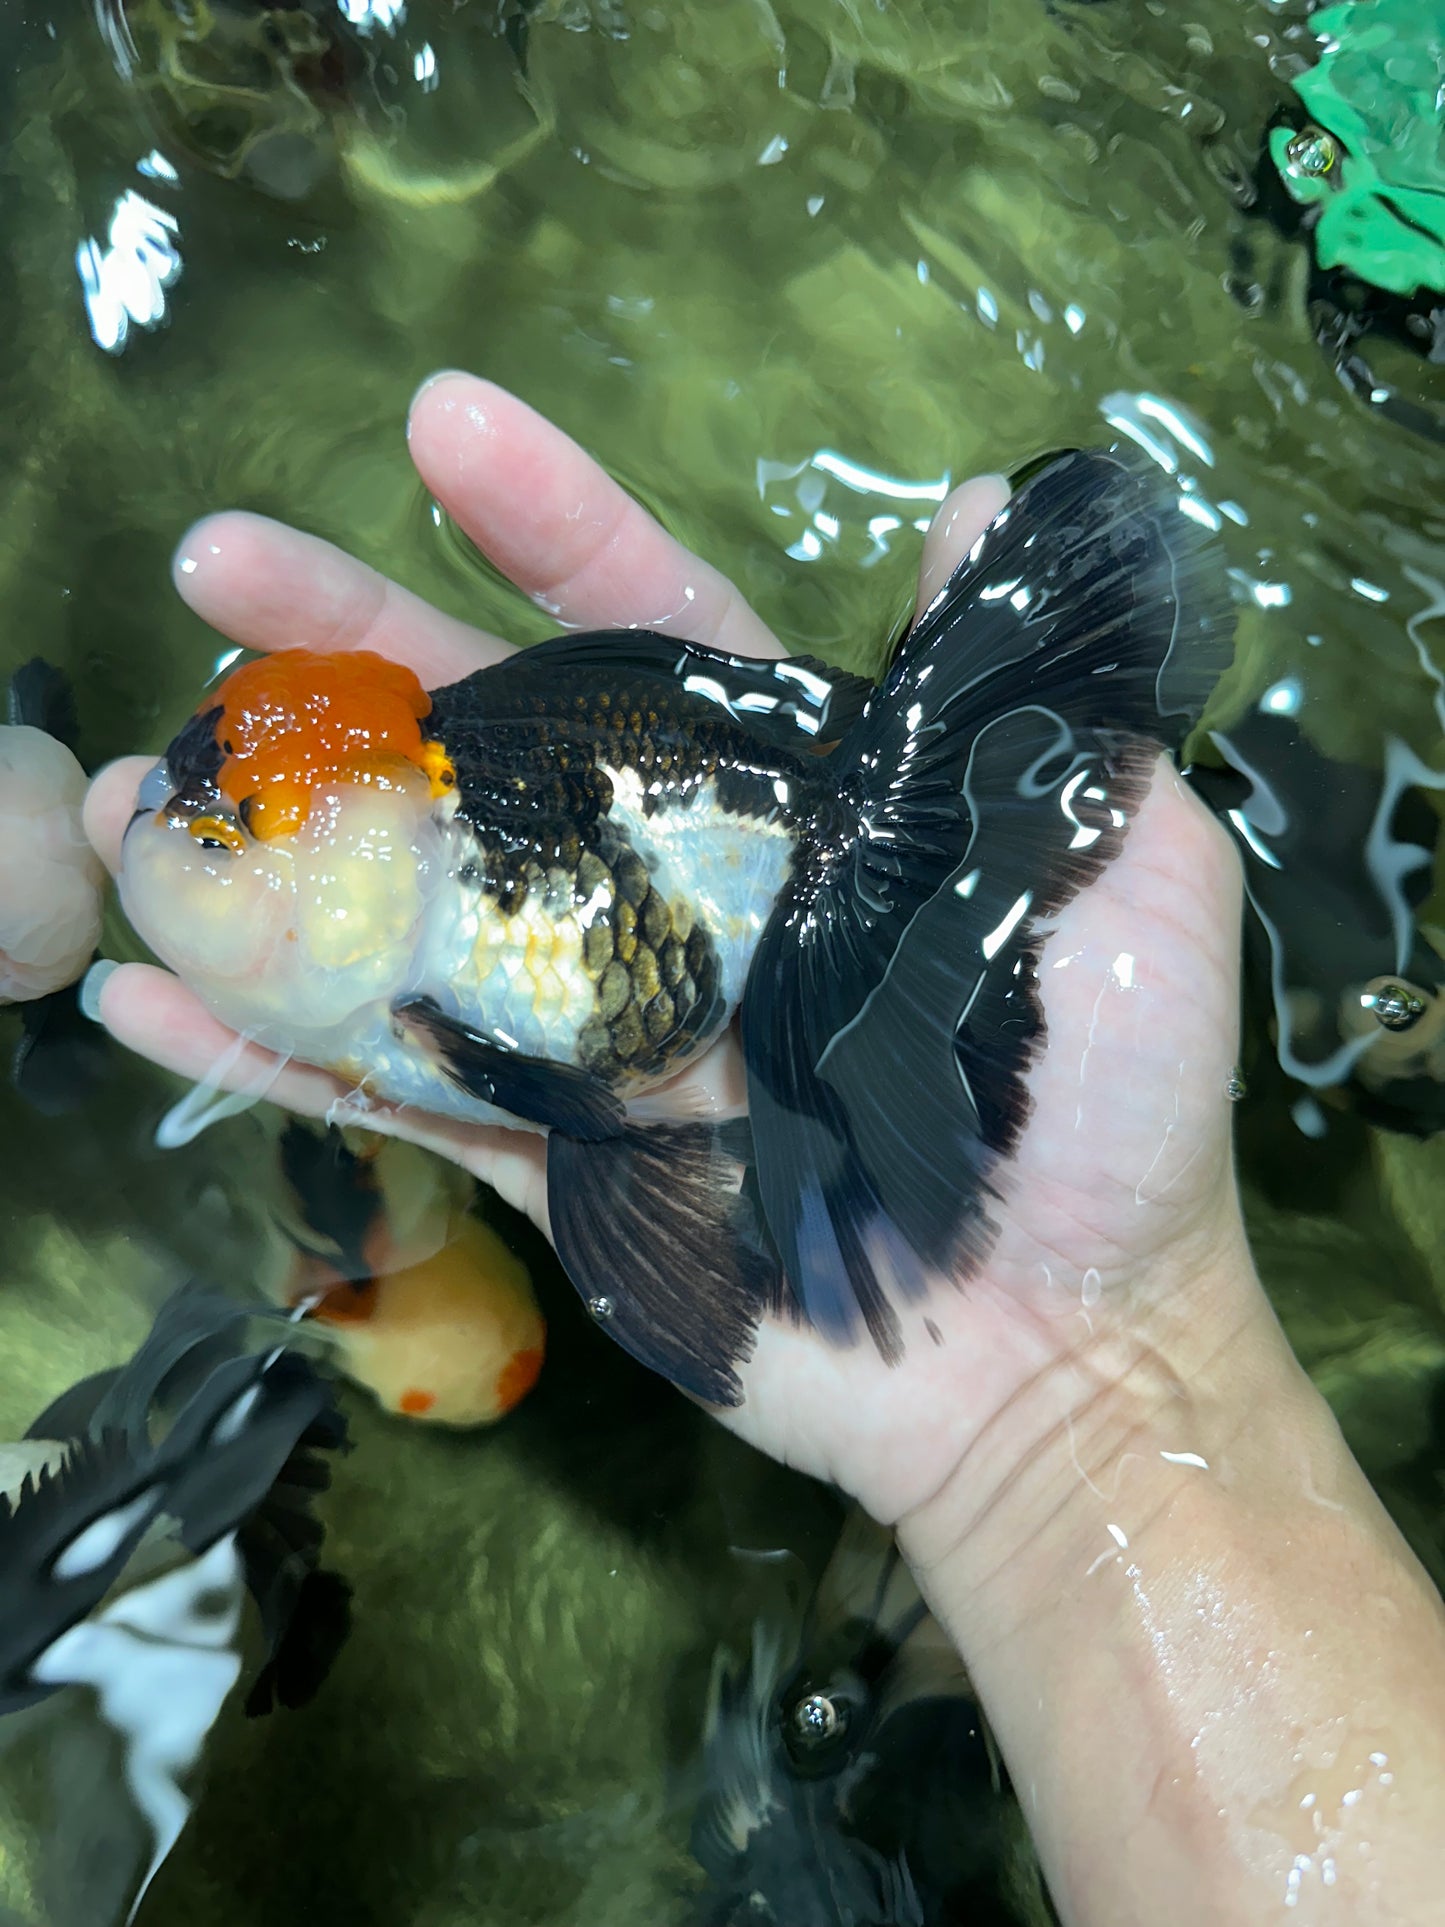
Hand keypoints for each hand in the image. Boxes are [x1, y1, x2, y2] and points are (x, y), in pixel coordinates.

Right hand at [85, 371, 1253, 1538]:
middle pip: (491, 749)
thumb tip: (985, 506)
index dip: (554, 531)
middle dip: (352, 649)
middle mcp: (683, 895)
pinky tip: (143, 1000)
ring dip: (266, 850)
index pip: (660, 636)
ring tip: (128, 794)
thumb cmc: (1116, 1114)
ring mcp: (604, 1032)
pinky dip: (269, 1054)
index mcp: (802, 808)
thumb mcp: (1124, 875)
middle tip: (211, 567)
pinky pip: (397, 1098)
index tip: (443, 431)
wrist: (1073, 1354)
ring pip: (407, 914)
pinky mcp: (559, 1167)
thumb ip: (1037, 715)